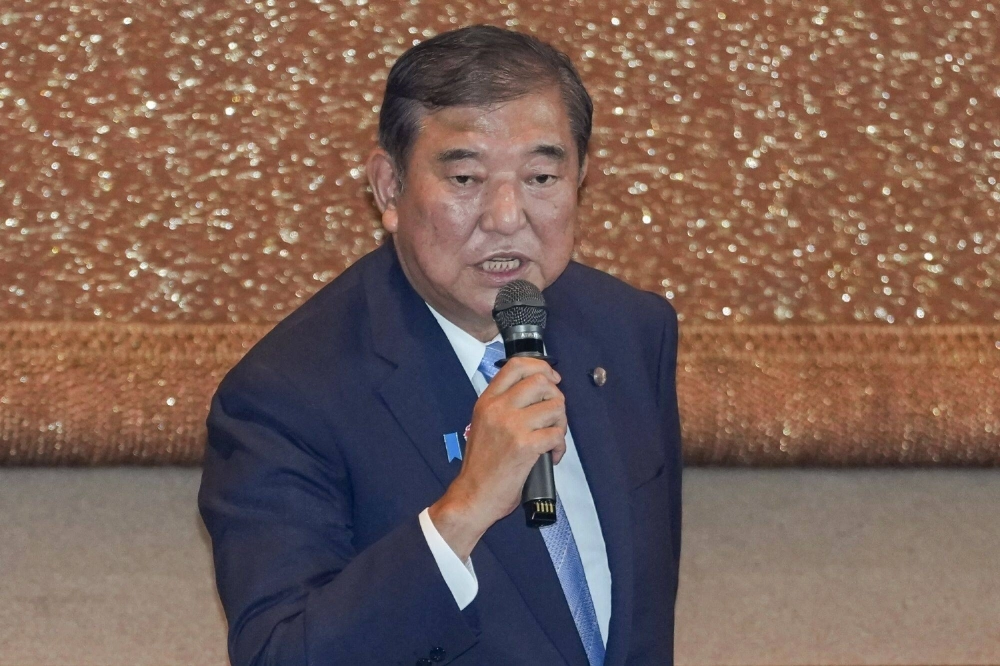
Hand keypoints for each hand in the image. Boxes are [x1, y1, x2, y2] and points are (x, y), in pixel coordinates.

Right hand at [429, 357, 566, 559]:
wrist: (474, 494)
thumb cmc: (482, 464)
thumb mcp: (484, 423)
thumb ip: (504, 405)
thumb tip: (539, 391)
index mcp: (487, 400)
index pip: (517, 366)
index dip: (541, 367)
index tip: (552, 379)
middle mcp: (498, 408)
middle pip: (541, 381)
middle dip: (556, 396)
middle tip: (554, 415)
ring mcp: (511, 426)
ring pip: (555, 406)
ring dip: (561, 422)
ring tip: (553, 437)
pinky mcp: (525, 446)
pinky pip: (557, 434)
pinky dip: (560, 446)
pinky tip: (551, 455)